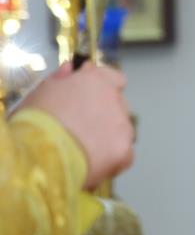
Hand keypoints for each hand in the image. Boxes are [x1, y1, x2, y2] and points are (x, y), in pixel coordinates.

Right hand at [19, 61, 134, 189]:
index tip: (88, 102)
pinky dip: (111, 161)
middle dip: (102, 117)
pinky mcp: (124, 151)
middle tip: (78, 132)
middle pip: (117, 106)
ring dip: (108, 138)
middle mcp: (115, 99)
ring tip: (81, 152)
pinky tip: (90, 165)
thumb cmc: (30, 124)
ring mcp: (122, 126)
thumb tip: (72, 68)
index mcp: (96, 80)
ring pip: (121, 131)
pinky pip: (124, 155)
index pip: (113, 79)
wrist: (35, 156)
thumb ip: (60, 79)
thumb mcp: (40, 94)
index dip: (101, 91)